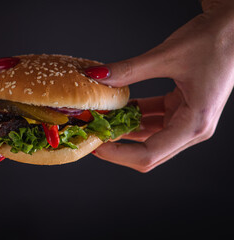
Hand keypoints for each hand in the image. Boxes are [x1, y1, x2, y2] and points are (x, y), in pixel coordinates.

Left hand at [86, 0, 233, 171]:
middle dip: (119, 145)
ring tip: (102, 120)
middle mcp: (193, 128)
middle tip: (94, 134)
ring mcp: (187, 120)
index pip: (150, 154)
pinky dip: (134, 116)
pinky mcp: (181, 108)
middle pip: (149, 152)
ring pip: (149, 136)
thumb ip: (130, 70)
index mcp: (195, 124)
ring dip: (125, 130)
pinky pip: (153, 119)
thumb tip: (99, 77)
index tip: (96, 146)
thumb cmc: (216, 41)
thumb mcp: (167, 55)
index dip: (119, 154)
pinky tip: (117, 108)